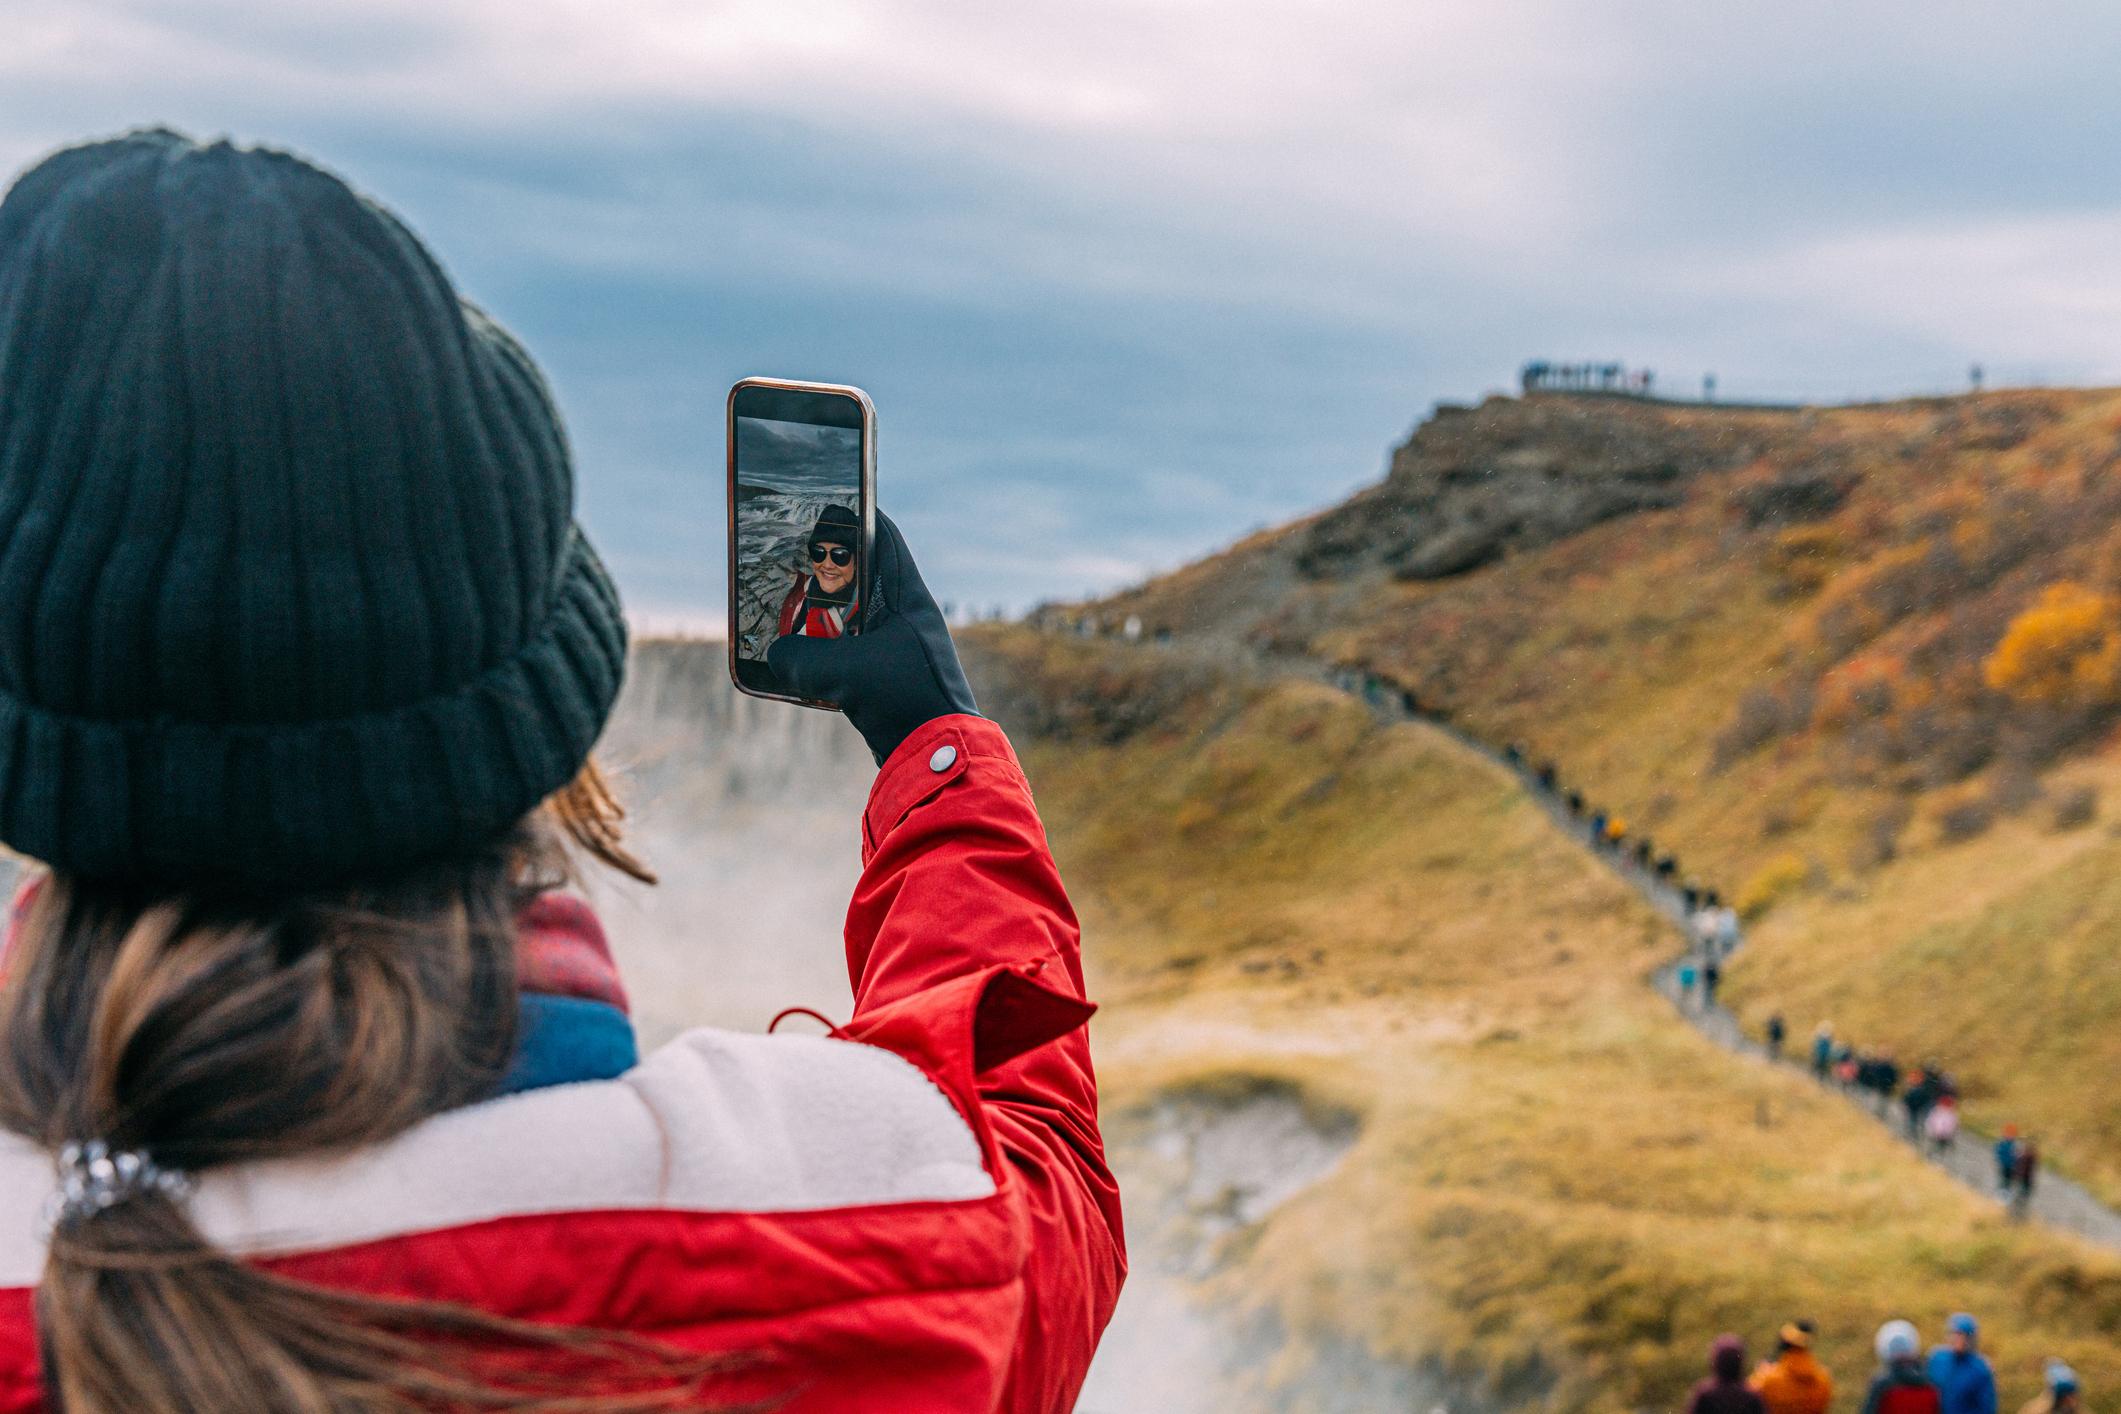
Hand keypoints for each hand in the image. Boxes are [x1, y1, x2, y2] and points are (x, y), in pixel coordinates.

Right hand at [768, 512, 977, 763]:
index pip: (885, 538)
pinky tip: (806, 655)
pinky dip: (832, 648)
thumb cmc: (901, 701)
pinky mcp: (892, 679)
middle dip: (829, 568)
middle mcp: (909, 617)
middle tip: (792, 558)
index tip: (827, 502)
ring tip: (790, 607)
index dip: (856, 516)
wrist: (936, 757)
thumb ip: (798, 656)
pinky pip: (856, 651)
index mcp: (910, 598)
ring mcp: (902, 649)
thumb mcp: (839, 672)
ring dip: (826, 613)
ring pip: (858, 616)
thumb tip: (775, 652)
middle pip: (865, 576)